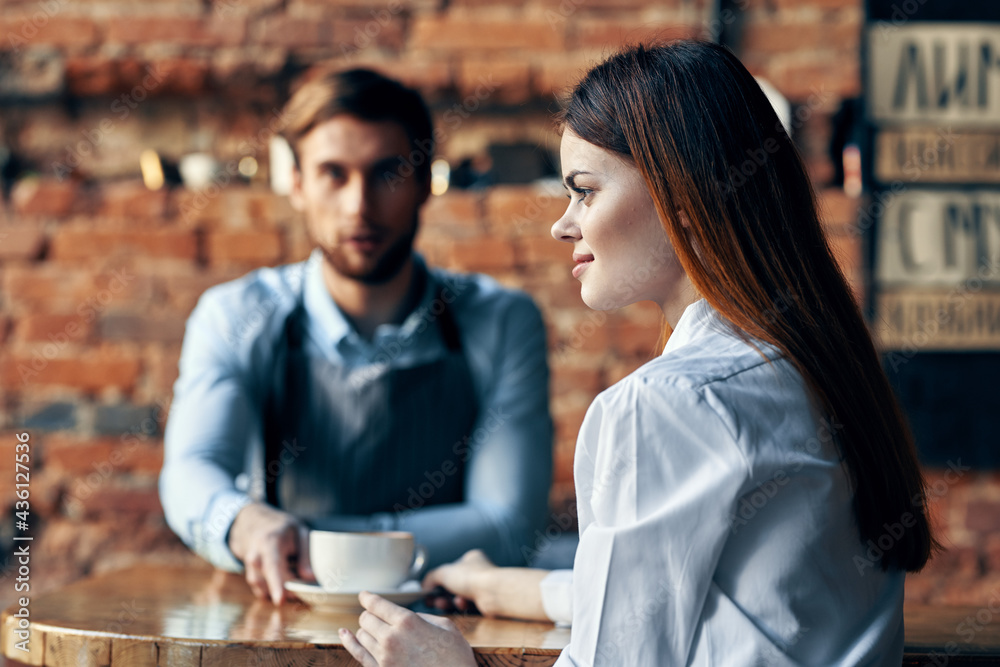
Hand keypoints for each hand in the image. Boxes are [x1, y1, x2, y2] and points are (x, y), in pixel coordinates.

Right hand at [228, 502, 312, 604]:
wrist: (255, 524)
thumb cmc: (282, 529)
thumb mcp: (300, 533)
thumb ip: (306, 555)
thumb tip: (310, 577)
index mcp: (269, 542)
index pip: (272, 566)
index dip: (277, 584)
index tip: (280, 600)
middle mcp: (255, 557)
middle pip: (269, 581)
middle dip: (287, 590)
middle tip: (303, 591)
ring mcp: (250, 568)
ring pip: (266, 589)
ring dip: (282, 590)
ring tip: (295, 580)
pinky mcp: (251, 578)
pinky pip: (263, 591)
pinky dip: (276, 591)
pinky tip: (285, 582)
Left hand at [339, 591, 475, 666]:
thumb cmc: (455, 658)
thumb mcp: (446, 627)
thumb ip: (423, 617)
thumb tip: (408, 615)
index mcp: (408, 622)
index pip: (377, 604)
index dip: (368, 597)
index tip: (364, 595)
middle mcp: (391, 638)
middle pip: (366, 618)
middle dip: (370, 614)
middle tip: (376, 615)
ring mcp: (384, 658)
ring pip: (361, 635)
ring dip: (366, 630)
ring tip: (374, 629)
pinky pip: (357, 654)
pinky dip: (349, 642)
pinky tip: (344, 634)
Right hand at [422, 549, 497, 614]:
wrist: (494, 593)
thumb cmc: (472, 577)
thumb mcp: (444, 572)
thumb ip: (431, 577)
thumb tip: (424, 587)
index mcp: (470, 559)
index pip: (449, 569)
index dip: (437, 580)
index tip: (427, 591)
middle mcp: (477, 572)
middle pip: (452, 585)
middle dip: (441, 594)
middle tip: (432, 601)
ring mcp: (482, 588)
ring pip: (459, 597)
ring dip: (449, 601)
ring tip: (444, 603)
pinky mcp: (485, 603)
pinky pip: (468, 606)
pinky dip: (462, 606)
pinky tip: (462, 604)